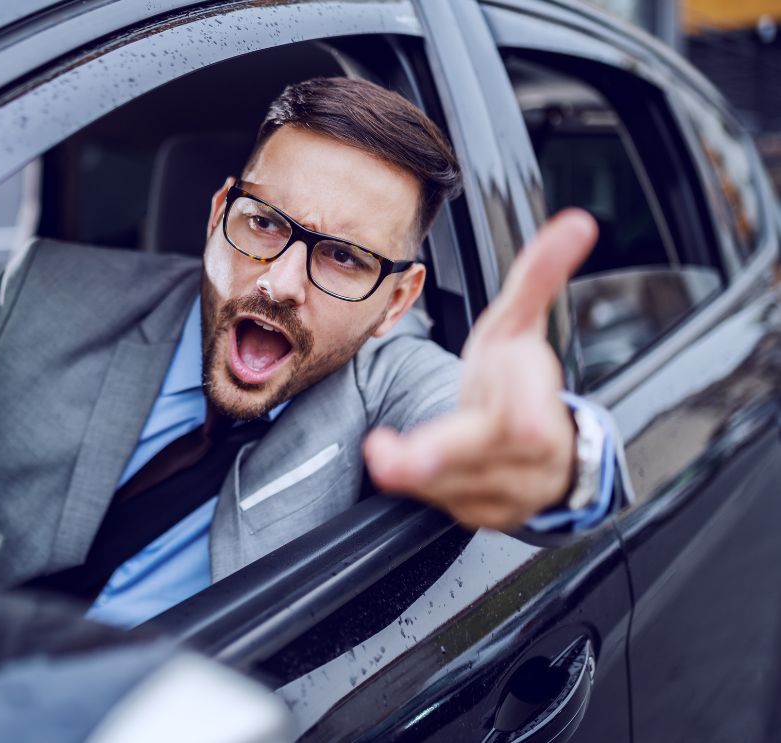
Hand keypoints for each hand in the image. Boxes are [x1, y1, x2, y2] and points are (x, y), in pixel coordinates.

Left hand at [362, 209, 597, 530]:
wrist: (542, 449)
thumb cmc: (520, 381)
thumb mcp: (521, 329)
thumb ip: (539, 278)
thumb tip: (576, 223)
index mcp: (540, 412)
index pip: (529, 423)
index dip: (515, 421)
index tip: (504, 418)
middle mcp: (530, 462)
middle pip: (486, 467)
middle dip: (438, 460)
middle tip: (387, 457)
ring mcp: (508, 495)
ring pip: (456, 494)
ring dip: (415, 477)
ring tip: (382, 454)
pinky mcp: (483, 517)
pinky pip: (444, 511)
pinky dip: (418, 492)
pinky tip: (398, 468)